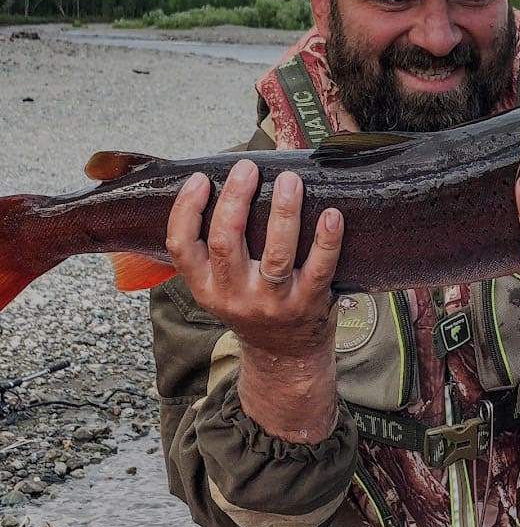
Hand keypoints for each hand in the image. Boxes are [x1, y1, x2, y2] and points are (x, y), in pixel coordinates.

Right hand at [166, 159, 343, 440]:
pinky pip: (319, 268)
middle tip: (247, 168)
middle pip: (226, 242)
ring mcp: (273, 302)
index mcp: (206, 287)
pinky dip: (327, 240)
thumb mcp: (223, 286)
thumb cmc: (255, 307)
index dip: (186, 210)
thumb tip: (235, 181)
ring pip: (276, 254)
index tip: (199, 178)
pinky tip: (332, 214)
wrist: (285, 358)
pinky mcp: (308, 304)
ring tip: (289, 180)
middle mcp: (235, 296)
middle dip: (235, 199)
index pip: (181, 247)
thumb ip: (220, 245)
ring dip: (283, 212)